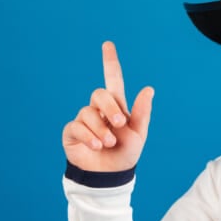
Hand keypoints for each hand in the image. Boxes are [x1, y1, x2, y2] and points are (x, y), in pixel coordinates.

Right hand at [62, 41, 153, 171]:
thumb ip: (142, 112)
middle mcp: (99, 110)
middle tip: (120, 125)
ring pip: (88, 112)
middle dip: (110, 108)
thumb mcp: (139, 134)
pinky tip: (95, 146)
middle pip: (99, 94)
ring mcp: (84, 120)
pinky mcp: (72, 133)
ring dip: (101, 129)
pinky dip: (88, 136)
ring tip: (107, 143)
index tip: (107, 44)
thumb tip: (148, 88)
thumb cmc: (126, 154)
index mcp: (117, 107)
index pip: (112, 79)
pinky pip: (77, 126)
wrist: (110, 175)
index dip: (110, 62)